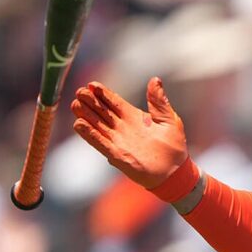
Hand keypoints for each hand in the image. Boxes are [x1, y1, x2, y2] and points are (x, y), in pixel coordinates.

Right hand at [71, 77, 186, 188]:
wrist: (175, 171)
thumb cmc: (174, 146)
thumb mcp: (169, 119)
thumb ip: (159, 101)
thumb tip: (155, 79)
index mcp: (134, 117)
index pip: (114, 102)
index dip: (103, 93)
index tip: (92, 84)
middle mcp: (123, 127)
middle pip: (101, 111)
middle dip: (90, 101)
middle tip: (80, 92)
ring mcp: (118, 140)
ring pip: (97, 125)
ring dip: (86, 115)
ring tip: (76, 104)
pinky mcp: (116, 154)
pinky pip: (99, 142)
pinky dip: (90, 134)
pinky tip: (80, 124)